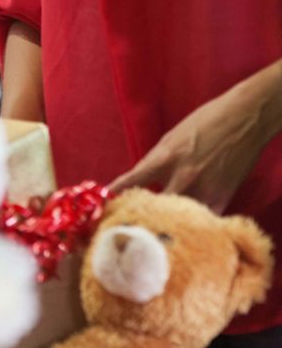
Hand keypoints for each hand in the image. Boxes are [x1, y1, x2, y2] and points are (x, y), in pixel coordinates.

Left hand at [110, 81, 272, 212]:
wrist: (244, 118)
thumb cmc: (206, 121)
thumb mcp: (172, 136)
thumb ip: (157, 160)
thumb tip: (140, 179)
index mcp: (166, 156)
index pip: (134, 179)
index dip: (117, 192)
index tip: (104, 202)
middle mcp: (182, 175)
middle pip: (154, 205)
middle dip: (142, 213)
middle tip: (132, 221)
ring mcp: (204, 188)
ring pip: (178, 216)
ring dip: (167, 221)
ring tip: (156, 229)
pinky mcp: (222, 197)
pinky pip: (202, 218)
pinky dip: (193, 222)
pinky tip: (186, 225)